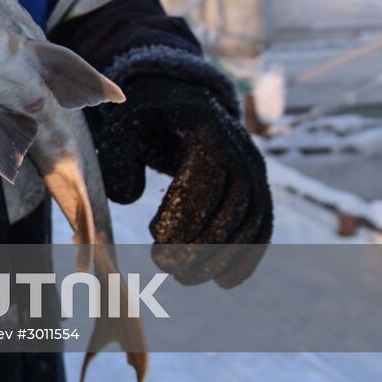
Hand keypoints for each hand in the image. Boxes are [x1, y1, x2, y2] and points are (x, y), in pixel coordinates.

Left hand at [91, 75, 272, 286]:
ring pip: (249, 222)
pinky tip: (224, 283)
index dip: (186, 213)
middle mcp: (240, 150)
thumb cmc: (144, 114)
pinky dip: (247, 257)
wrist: (178, 98)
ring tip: (186, 279)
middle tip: (167, 269)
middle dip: (202, 244)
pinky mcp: (257, 188)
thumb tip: (128, 196)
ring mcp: (254, 170)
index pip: (206, 178)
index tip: (156, 240)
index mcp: (207, 131)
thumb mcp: (124, 122)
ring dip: (221, 258)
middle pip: (232, 206)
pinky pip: (260, 227)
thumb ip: (120, 155)